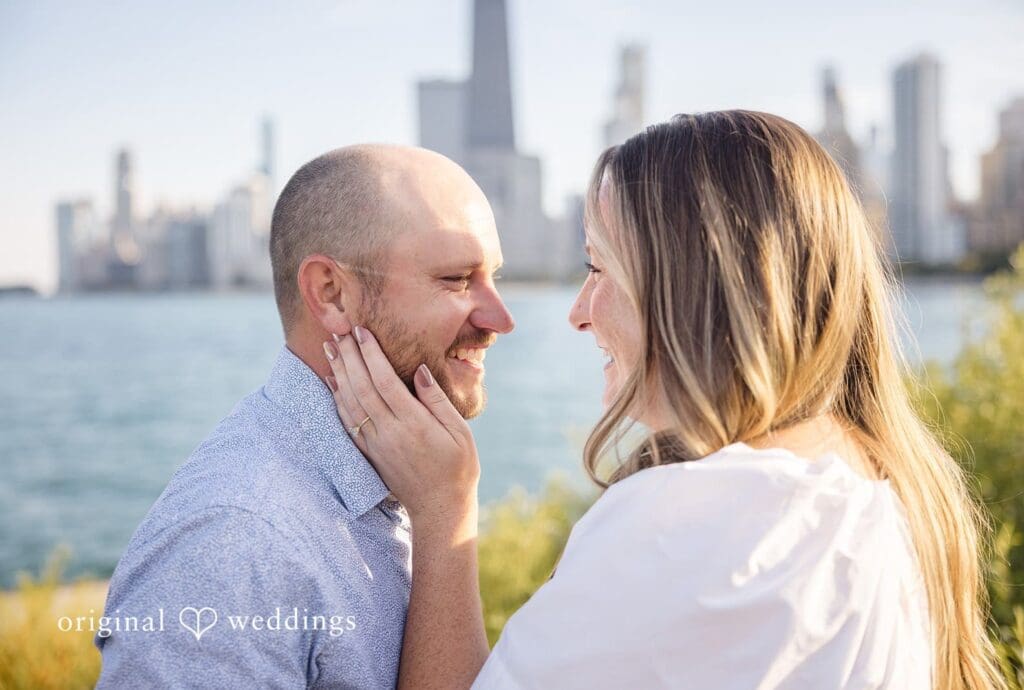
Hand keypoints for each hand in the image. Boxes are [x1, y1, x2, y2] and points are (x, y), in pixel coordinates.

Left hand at [323, 327, 479, 524]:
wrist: (440, 508)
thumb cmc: (458, 468)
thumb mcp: (460, 432)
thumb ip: (437, 400)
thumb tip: (419, 370)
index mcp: (414, 424)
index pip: (384, 381)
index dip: (370, 354)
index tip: (361, 331)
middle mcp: (389, 433)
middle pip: (362, 387)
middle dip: (349, 357)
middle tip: (339, 331)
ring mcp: (376, 445)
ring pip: (349, 403)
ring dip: (338, 373)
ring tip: (330, 348)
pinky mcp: (369, 454)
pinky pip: (347, 422)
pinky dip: (336, 399)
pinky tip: (332, 382)